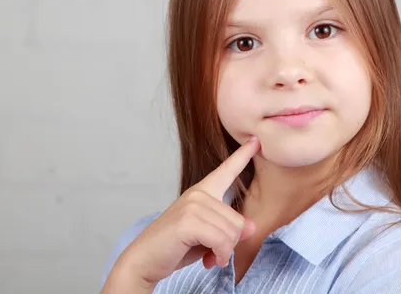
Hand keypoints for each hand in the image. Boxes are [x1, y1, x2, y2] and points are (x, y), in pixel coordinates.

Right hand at [102, 136, 259, 291]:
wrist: (144, 261)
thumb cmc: (175, 247)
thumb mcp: (208, 237)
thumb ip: (228, 229)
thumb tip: (251, 226)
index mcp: (202, 192)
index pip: (226, 170)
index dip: (243, 154)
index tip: (256, 140)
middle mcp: (199, 194)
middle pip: (238, 221)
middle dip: (229, 244)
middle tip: (213, 252)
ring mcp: (193, 205)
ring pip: (231, 232)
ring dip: (223, 252)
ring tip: (209, 256)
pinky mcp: (189, 220)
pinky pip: (221, 241)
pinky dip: (219, 255)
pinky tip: (208, 261)